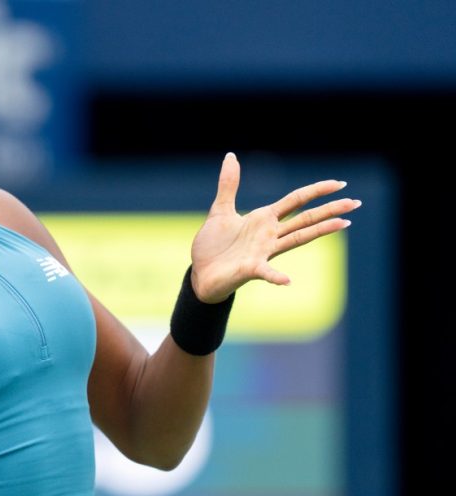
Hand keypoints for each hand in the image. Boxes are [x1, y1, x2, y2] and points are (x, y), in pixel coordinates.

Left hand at [189, 153, 360, 302]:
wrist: (199, 273)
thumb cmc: (213, 245)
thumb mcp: (220, 210)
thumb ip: (229, 185)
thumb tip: (231, 156)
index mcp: (264, 219)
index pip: (296, 201)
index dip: (316, 190)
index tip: (339, 183)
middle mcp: (269, 235)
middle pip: (305, 219)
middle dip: (330, 209)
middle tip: (356, 202)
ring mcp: (263, 253)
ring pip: (297, 239)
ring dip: (319, 231)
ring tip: (343, 224)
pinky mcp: (250, 269)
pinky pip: (266, 273)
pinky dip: (276, 277)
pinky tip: (288, 280)